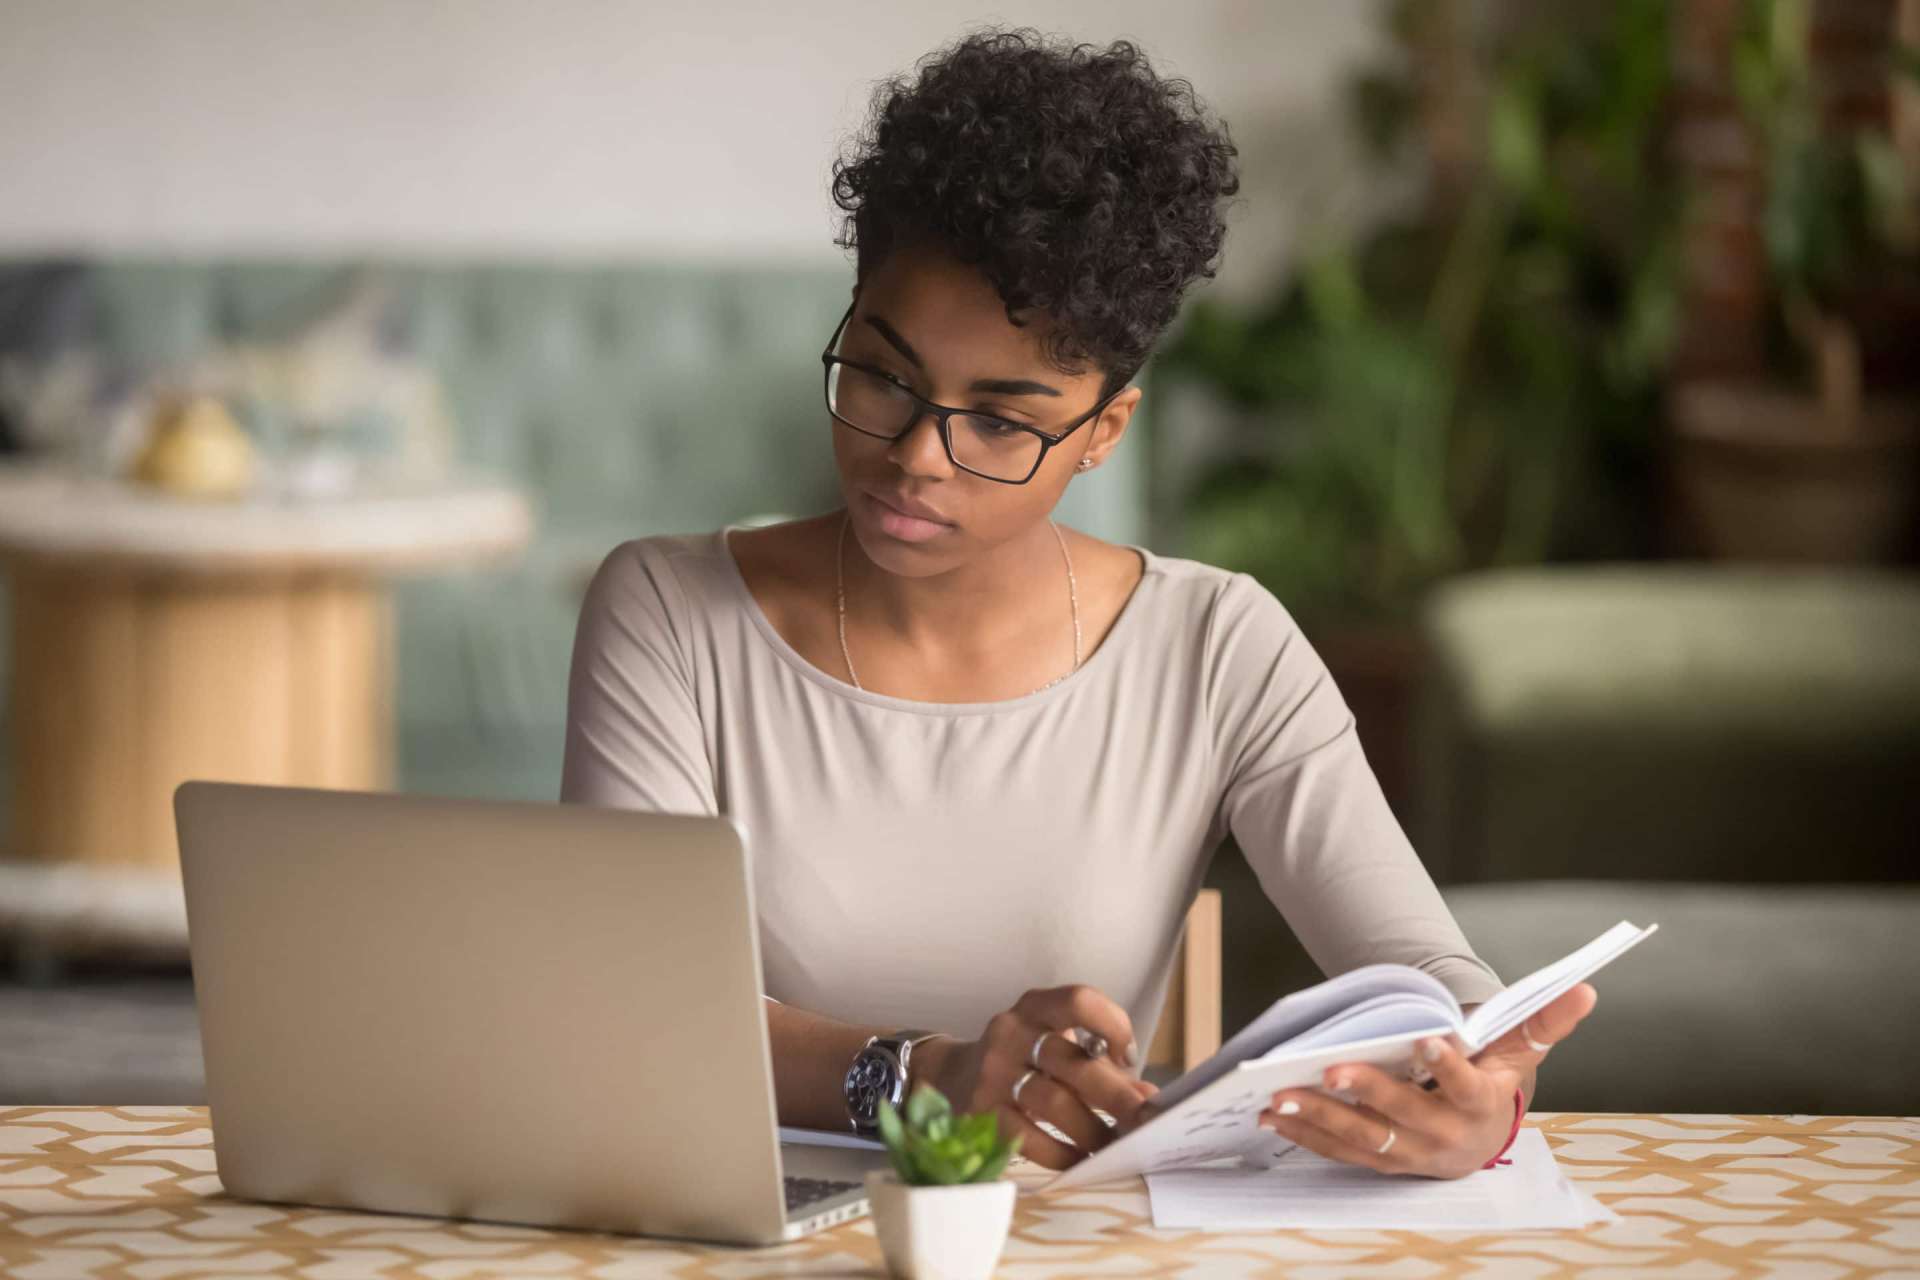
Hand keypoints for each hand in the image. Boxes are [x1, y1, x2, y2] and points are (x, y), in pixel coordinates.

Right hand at [917, 985, 1159, 1170]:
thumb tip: (1147, 1096)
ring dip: (1092, 1130)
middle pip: (1072, 1061)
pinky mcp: (981, 1111)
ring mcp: (993, 1072)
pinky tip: (1080, 1159)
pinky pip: (1028, 1137)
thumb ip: (1100, 1065)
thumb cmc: (1020, 1059)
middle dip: (1116, 1095)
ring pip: (1053, 1103)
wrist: (950, 1076)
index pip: (1078, 1001)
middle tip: (1145, 1120)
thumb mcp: (1054, 1046)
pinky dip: (1061, 1152)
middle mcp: (1011, 1032)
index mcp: (1035, 1008)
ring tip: (1115, 1147)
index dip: (1112, 1025)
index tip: (1128, 1057)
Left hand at [1256, 982, 1596, 1178]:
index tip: (1428, 1039)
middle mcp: (1446, 1137)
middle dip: (1366, 1093)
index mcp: (1482, 1104)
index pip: (1467, 1085)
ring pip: (1363, 1139)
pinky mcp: (1381, 1162)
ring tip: (1282, 1096)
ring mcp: (1410, 1154)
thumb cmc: (1495, 1081)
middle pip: (1403, 1115)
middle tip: (1329, 1070)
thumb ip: (1544, 1020)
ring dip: (1320, 1119)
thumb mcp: (1519, 1051)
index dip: (1449, 1064)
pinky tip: (1273, 1116)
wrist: (1480, 1137)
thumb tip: (1585, 987)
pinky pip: (1340, 1152)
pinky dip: (1305, 1135)